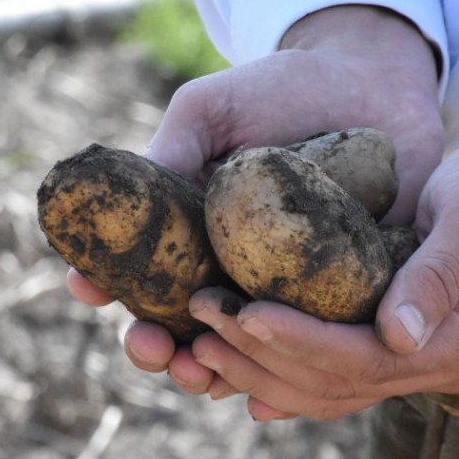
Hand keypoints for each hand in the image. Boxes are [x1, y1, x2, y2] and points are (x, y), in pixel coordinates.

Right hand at [69, 5, 444, 394]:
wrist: (371, 79)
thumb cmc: (280, 90)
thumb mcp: (211, 112)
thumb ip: (170, 152)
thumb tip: (115, 201)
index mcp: (193, 236)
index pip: (142, 279)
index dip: (108, 289)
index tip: (87, 288)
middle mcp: (237, 273)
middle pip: (187, 333)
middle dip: (158, 351)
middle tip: (152, 348)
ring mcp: (292, 292)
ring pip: (247, 355)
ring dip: (215, 375)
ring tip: (202, 374)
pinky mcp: (350, 298)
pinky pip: (322, 346)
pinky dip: (294, 370)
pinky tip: (272, 380)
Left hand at [186, 98, 458, 419]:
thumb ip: (438, 273)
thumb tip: (398, 335)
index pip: (364, 358)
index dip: (297, 341)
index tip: (240, 313)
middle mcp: (441, 365)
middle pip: (336, 386)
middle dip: (262, 361)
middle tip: (200, 325)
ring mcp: (424, 364)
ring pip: (331, 393)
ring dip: (264, 376)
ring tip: (202, 350)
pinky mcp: (406, 349)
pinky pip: (341, 380)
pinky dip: (290, 379)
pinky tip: (243, 377)